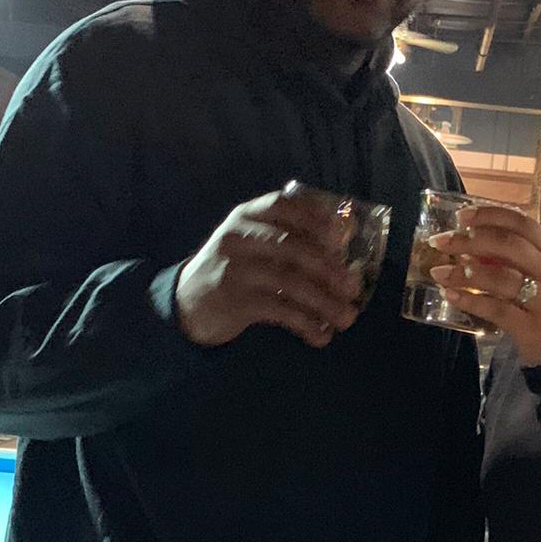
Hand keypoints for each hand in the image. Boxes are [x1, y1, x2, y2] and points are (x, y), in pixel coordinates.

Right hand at [175, 189, 362, 348]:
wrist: (187, 302)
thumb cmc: (233, 270)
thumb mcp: (252, 244)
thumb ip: (286, 238)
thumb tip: (342, 247)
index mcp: (246, 216)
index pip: (283, 205)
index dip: (315, 217)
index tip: (343, 235)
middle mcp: (238, 237)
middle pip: (292, 247)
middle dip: (329, 268)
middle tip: (354, 288)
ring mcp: (234, 268)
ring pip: (289, 282)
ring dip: (324, 302)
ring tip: (347, 318)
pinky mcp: (234, 300)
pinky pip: (278, 310)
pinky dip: (305, 324)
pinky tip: (321, 336)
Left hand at [427, 204, 540, 368]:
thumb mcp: (537, 273)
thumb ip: (508, 258)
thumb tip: (468, 244)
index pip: (522, 224)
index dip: (491, 216)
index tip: (462, 216)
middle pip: (508, 246)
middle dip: (471, 241)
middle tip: (442, 242)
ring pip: (500, 278)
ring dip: (464, 273)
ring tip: (439, 272)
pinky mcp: (529, 326)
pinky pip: (496, 309)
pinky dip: (471, 301)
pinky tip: (450, 295)